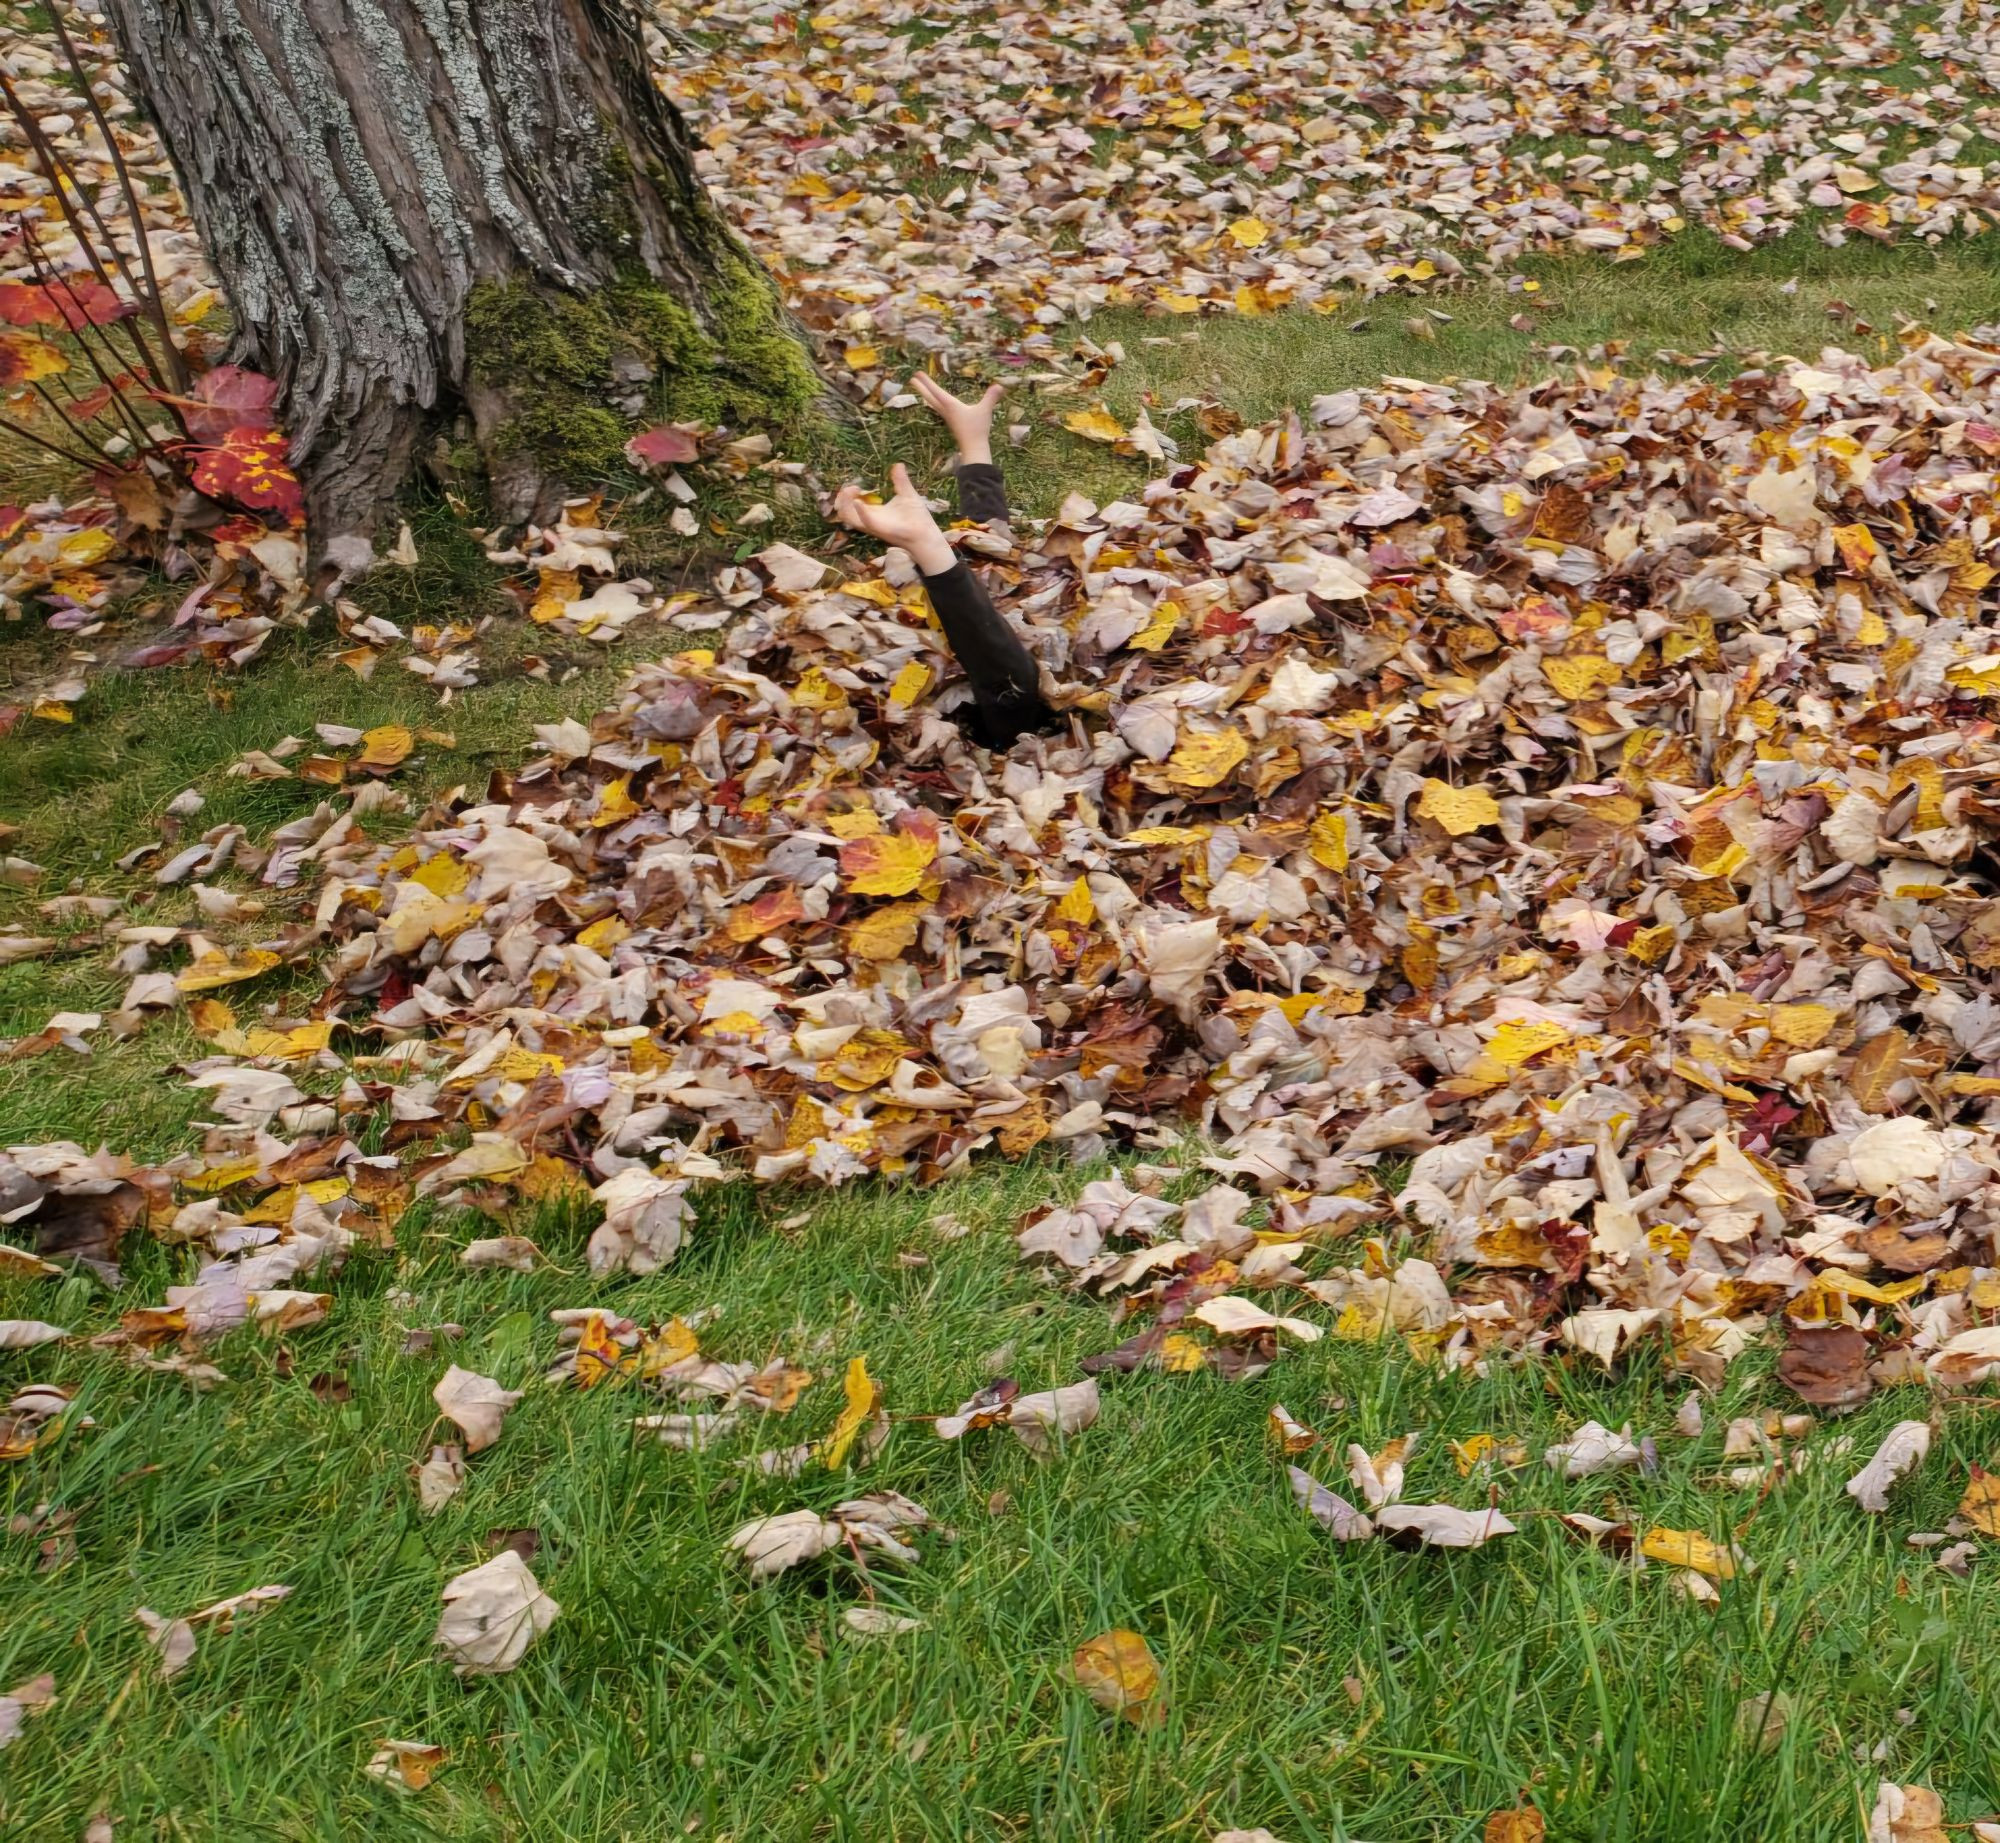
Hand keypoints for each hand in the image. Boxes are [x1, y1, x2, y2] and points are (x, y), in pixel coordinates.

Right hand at [834, 463, 956, 574]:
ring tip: (854, 491)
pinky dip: (859, 511)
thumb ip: (900, 480)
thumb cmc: (917, 517)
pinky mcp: (880, 529)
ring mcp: (873, 525)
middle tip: (852, 488)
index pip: (851, 504)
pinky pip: (864, 522)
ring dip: (846, 503)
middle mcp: (870, 519)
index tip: (855, 485)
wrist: (926, 533)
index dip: (847, 494)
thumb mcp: (907, 494)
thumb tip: (898, 464)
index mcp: (873, 512)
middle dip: (842, 498)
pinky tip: (858, 501)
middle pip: (844, 512)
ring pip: (848, 517)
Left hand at [910, 372, 1000, 464]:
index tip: (917, 374)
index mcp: (951, 406)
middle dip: (921, 387)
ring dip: (926, 395)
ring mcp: (947, 417)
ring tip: (920, 388)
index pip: (936, 391)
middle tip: (912, 378)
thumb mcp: (985, 411)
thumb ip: (991, 397)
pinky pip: (939, 409)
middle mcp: (946, 411)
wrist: (973, 448)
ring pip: (933, 403)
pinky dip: (934, 402)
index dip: (927, 382)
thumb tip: (999, 386)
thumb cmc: (977, 429)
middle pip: (930, 397)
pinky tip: (935, 403)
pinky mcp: (951, 422)